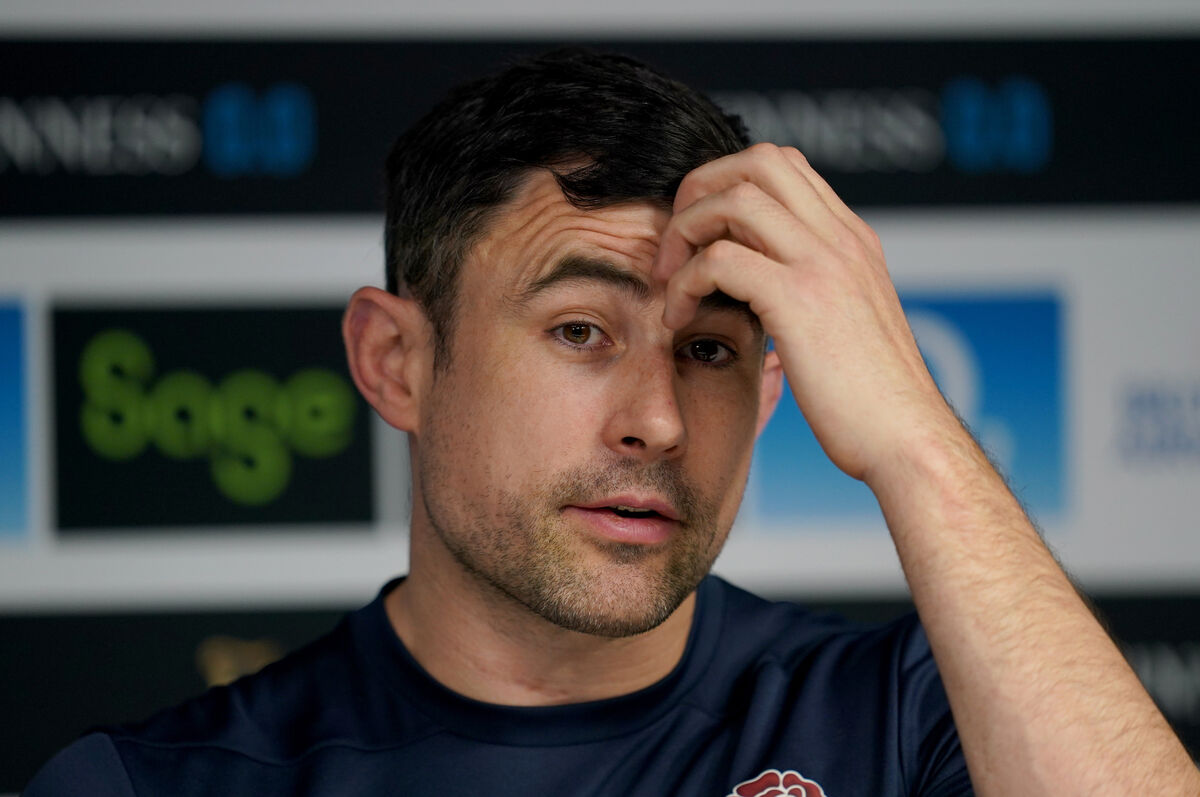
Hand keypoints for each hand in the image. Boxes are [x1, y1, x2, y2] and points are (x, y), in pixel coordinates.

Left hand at [652, 143, 956, 482]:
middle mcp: (842, 239)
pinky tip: (678, 318)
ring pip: (735, 199)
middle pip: (758, 160)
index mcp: (852, 241)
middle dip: (701, 189)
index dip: (728, 185)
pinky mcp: (800, 300)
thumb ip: (810, 292)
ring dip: (686, 231)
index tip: (701, 235)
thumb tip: (759, 286)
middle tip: (676, 245)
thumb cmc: (871, 403)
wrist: (906, 439)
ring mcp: (824, 264)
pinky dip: (683, 282)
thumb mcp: (846, 328)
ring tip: (669, 280)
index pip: (784, 167)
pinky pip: (719, 260)